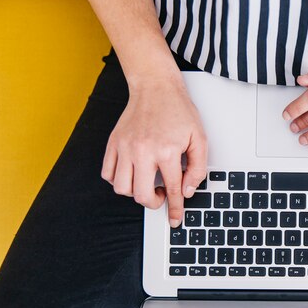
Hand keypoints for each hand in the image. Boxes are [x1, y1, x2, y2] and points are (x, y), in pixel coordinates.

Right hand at [101, 78, 207, 226]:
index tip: (174, 220)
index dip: (175, 208)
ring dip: (135, 192)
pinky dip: (118, 180)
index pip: (172, 189)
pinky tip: (132, 174)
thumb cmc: (178, 111)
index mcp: (166, 150)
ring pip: (122, 188)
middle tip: (162, 194)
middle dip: (154, 202)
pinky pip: (108, 174)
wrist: (156, 87)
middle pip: (142, 195)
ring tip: (147, 182)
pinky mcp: (113, 143)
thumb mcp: (199, 138)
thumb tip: (186, 191)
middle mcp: (143, 151)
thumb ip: (197, 168)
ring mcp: (124, 147)